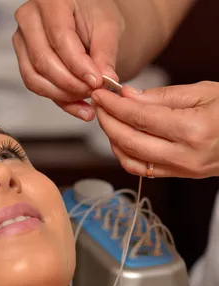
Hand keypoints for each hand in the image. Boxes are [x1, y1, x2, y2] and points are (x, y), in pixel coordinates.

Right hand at [13, 0, 124, 120]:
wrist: (83, 18)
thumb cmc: (93, 15)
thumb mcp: (107, 27)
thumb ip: (105, 52)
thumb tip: (105, 79)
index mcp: (50, 0)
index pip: (60, 38)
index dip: (78, 64)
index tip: (96, 81)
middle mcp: (28, 18)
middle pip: (43, 60)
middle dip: (70, 83)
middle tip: (93, 92)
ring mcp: (21, 40)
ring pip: (35, 77)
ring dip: (62, 94)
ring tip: (87, 98)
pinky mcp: (22, 59)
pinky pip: (34, 85)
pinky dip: (57, 99)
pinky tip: (78, 105)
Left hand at [91, 81, 218, 178]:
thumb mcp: (204, 92)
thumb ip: (162, 96)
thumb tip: (127, 96)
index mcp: (194, 129)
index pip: (139, 117)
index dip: (114, 105)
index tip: (100, 93)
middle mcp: (186, 154)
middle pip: (128, 140)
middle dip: (106, 121)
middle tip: (99, 104)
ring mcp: (183, 170)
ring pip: (130, 159)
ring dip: (111, 139)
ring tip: (108, 119)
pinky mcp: (180, 176)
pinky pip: (141, 169)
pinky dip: (124, 154)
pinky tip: (120, 137)